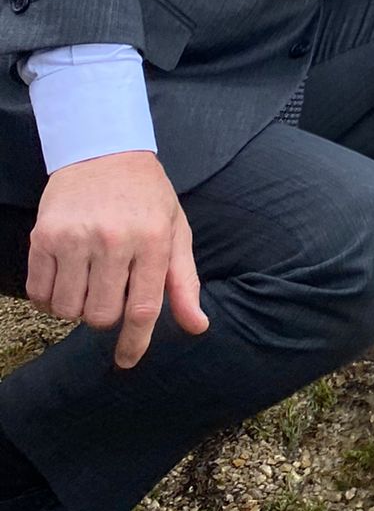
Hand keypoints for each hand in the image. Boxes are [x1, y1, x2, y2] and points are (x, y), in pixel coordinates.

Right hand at [28, 152, 206, 369]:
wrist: (102, 150)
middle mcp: (112, 239)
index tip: (127, 361)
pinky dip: (51, 298)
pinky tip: (65, 279)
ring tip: (89, 281)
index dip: (135, 342)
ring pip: (69, 310)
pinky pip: (39, 294)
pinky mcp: (42, 236)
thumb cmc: (146, 196)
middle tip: (111, 290)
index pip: (143, 308)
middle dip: (107, 316)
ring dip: (78, 308)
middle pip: (102, 315)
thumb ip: (184, 281)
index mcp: (151, 239)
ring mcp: (74, 238)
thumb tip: (198, 326)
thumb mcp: (175, 230)